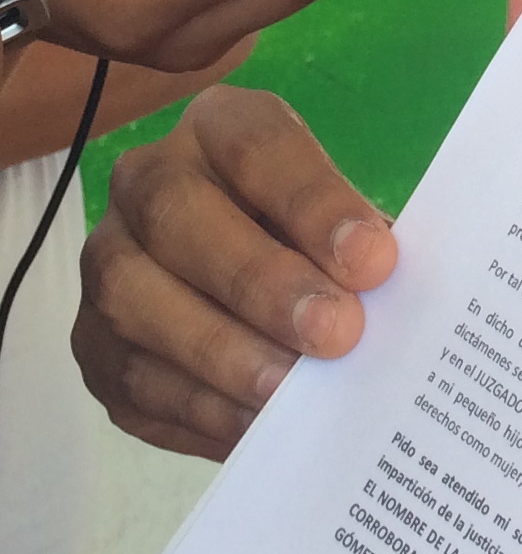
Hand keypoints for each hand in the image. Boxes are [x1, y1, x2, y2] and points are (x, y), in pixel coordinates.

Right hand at [74, 83, 396, 459]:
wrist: (252, 287)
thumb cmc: (312, 240)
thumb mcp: (339, 221)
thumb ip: (360, 247)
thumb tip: (398, 297)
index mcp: (219, 127)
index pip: (258, 147)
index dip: (314, 202)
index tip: (374, 259)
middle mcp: (148, 179)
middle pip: (179, 215)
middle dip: (260, 280)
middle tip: (337, 332)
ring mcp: (109, 260)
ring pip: (136, 300)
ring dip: (220, 353)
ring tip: (291, 394)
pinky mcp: (91, 344)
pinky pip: (130, 377)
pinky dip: (195, 406)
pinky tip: (253, 426)